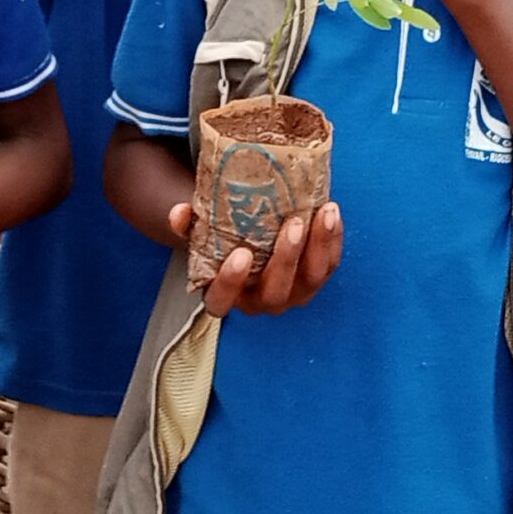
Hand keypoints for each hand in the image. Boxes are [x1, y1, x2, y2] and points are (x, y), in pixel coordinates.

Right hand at [168, 200, 342, 316]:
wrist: (252, 238)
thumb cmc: (223, 239)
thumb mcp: (201, 232)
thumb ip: (188, 224)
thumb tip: (180, 211)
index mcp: (227, 296)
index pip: (222, 301)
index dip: (231, 282)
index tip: (240, 254)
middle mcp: (261, 301)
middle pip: (275, 291)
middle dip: (286, 259)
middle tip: (292, 224)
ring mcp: (292, 294)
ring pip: (310, 280)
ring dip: (318, 247)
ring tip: (323, 213)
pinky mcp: (315, 280)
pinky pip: (329, 266)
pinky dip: (333, 240)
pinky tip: (330, 213)